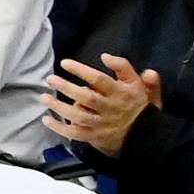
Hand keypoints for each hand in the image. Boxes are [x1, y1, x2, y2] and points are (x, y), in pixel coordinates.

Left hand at [43, 53, 160, 156]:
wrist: (149, 136)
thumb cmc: (140, 106)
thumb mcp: (141, 84)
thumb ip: (126, 68)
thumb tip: (107, 56)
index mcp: (121, 93)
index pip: (99, 80)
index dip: (81, 70)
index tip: (65, 63)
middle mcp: (110, 108)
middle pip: (86, 97)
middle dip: (66, 88)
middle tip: (50, 79)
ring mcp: (102, 123)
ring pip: (79, 116)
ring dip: (59, 107)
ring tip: (44, 97)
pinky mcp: (96, 136)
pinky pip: (76, 134)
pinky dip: (60, 128)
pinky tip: (47, 120)